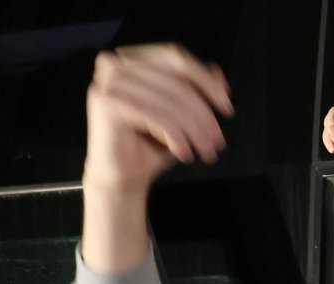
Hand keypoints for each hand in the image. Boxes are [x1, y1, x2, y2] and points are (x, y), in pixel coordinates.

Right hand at [83, 44, 232, 194]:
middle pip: (176, 82)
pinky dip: (176, 136)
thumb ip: (195, 89)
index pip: (175, 57)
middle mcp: (115, 64)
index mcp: (131, 60)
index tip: (227, 108)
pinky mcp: (107, 103)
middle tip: (218, 141)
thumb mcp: (180, 115)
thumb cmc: (150, 145)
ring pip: (169, 101)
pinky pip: (155, 115)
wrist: (123, 176)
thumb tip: (217, 71)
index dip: (205, 80)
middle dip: (203, 114)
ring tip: (206, 151)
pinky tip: (185, 153)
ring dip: (194, 130)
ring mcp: (108, 82)